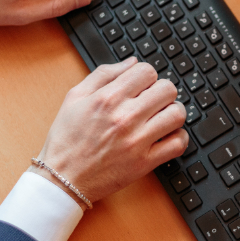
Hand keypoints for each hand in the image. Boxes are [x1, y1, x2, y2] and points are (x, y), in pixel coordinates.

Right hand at [33, 58, 188, 205]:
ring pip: (177, 114)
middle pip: (167, 89)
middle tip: (153, 100)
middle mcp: (125, 117)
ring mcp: (137, 141)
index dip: (146, 76)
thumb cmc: (66, 139)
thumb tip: (132, 62)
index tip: (141, 85)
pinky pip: (177, 144)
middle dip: (161, 91)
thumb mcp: (75, 97)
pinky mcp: (144, 163)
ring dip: (172, 112)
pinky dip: (178, 137)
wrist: (61, 179)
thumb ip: (104, 74)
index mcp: (108, 98)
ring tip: (161, 117)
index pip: (147, 71)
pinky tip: (166, 136)